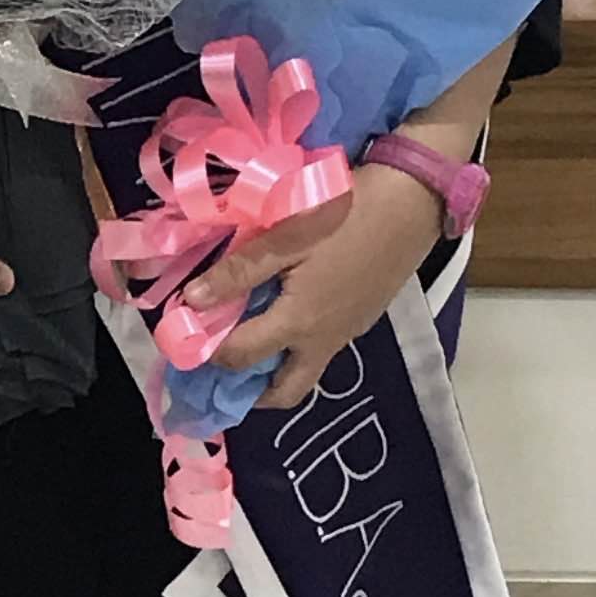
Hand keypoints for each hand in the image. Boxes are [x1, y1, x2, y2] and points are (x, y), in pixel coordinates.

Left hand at [199, 163, 446, 412]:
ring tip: (249, 334)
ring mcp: (347, 332)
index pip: (241, 356)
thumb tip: (192, 302)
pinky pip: (323, 346)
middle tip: (223, 365)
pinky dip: (298, 342)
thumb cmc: (344, 216)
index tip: (184, 335)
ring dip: (275, 367)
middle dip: (250, 391)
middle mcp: (323, 341)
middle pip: (284, 393)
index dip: (207, 350)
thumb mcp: (286, 237)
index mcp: (299, 323)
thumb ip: (240, 271)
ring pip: (305, 370)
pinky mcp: (362, 317)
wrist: (411, 203)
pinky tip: (288, 306)